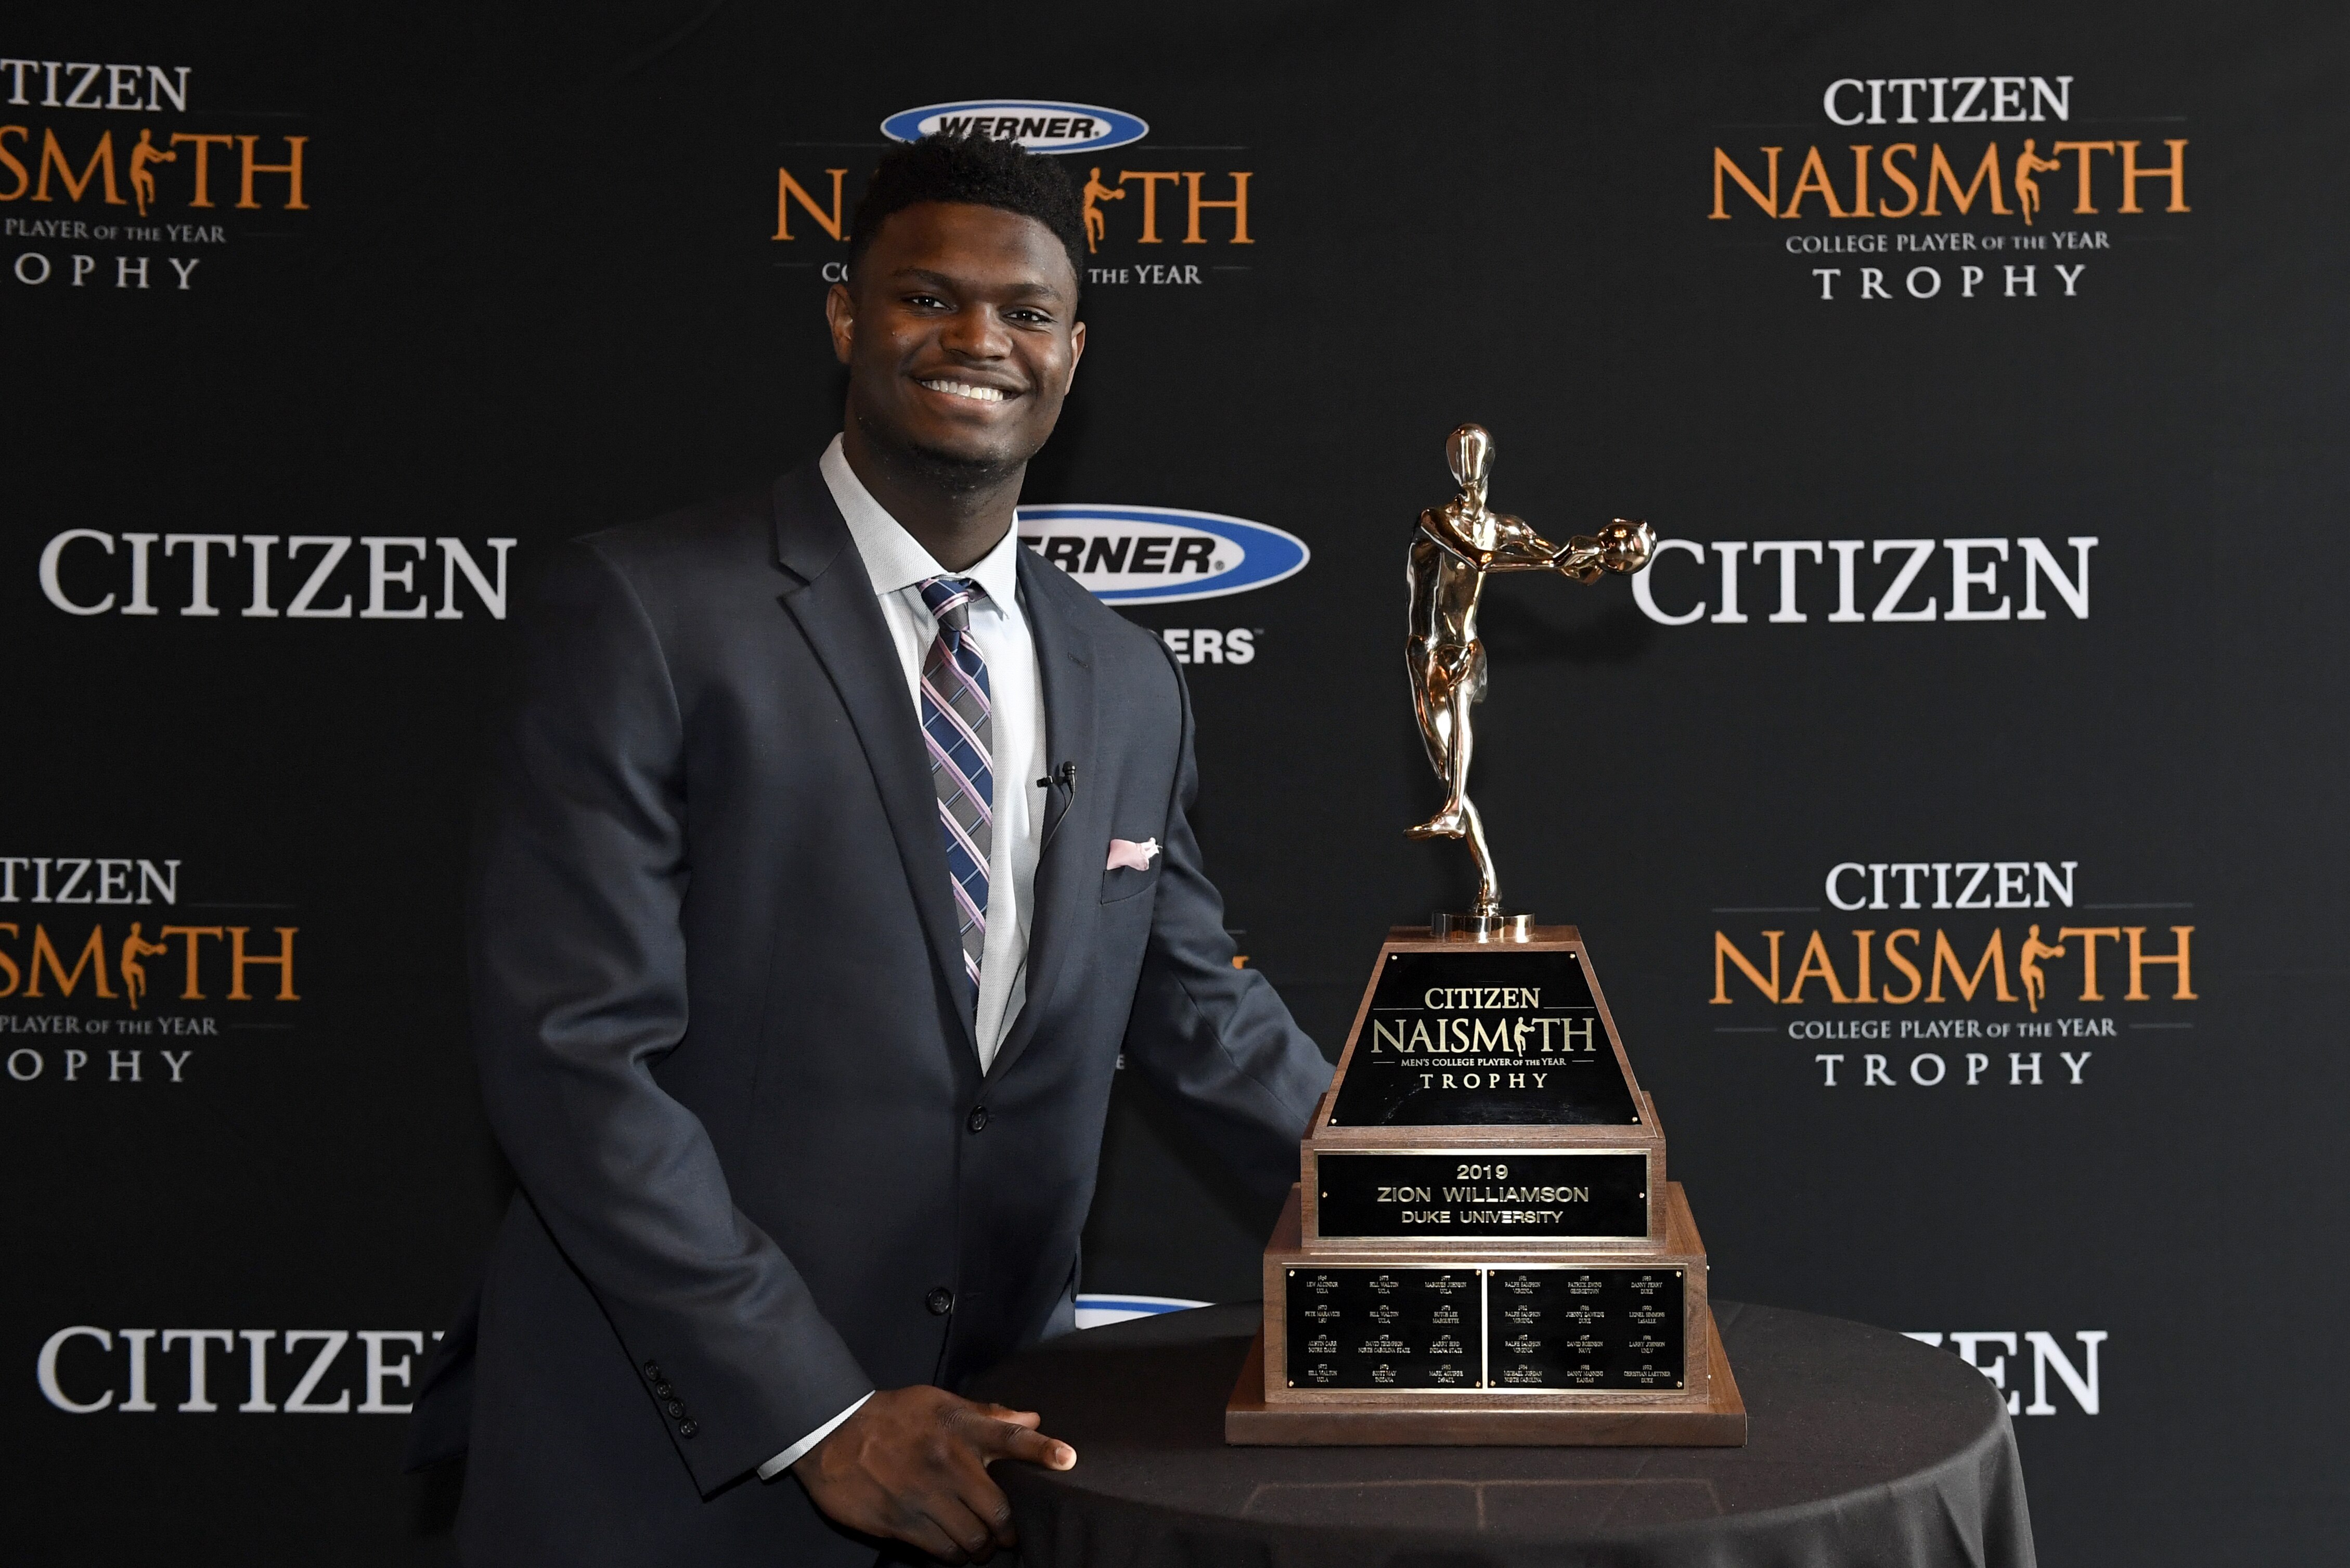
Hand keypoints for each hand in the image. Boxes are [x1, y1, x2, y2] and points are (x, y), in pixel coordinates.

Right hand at [793, 1385, 1075, 1562]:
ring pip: (973, 1540)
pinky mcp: (901, 1523)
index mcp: (959, 1428)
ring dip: (982, 1549)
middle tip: (1008, 1535)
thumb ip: (987, 1415)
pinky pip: (942, 1552)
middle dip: (1008, 1531)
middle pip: (998, 1512)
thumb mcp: (939, 1402)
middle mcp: (947, 1463)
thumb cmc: (892, 1416)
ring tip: (981, 1546)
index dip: (1042, 1450)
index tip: (1069, 1460)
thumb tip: (1032, 1419)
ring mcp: (924, 1496)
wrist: (832, 1433)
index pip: (1010, 1438)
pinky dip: (954, 1557)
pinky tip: (954, 1550)